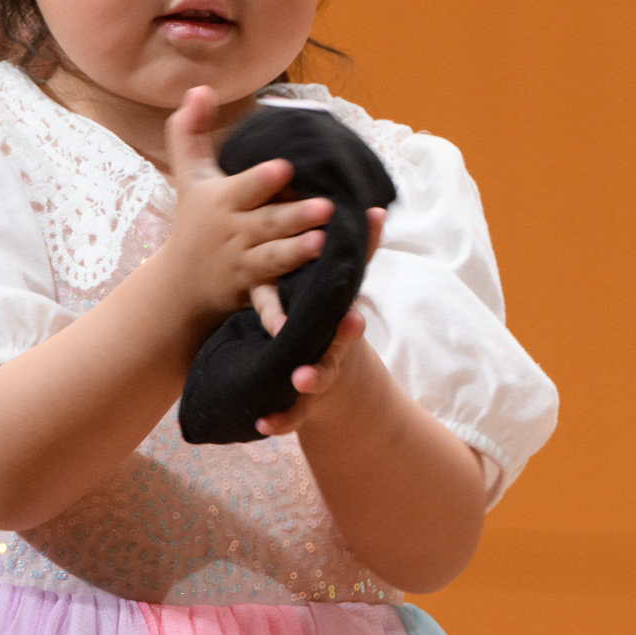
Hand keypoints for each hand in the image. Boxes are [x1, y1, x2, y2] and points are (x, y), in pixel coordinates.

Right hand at [155, 87, 333, 324]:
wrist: (179, 284)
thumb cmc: (192, 220)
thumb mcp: (188, 175)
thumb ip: (191, 131)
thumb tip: (199, 87)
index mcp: (223, 202)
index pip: (245, 187)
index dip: (263, 178)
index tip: (285, 166)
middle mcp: (234, 233)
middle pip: (267, 224)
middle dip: (295, 217)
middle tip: (326, 207)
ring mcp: (244, 265)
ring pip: (273, 260)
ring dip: (296, 254)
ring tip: (323, 245)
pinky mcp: (253, 292)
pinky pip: (267, 304)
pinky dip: (276, 316)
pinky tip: (295, 325)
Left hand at [247, 210, 384, 435]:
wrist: (334, 365)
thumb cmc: (333, 314)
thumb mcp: (344, 285)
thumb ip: (358, 252)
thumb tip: (374, 208)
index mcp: (340, 323)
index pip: (347, 321)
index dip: (349, 323)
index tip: (350, 320)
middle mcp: (333, 351)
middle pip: (333, 358)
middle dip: (326, 362)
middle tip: (311, 369)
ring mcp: (319, 377)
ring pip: (315, 386)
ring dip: (307, 388)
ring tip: (295, 387)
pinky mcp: (302, 400)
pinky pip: (291, 415)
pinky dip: (279, 421)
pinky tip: (261, 426)